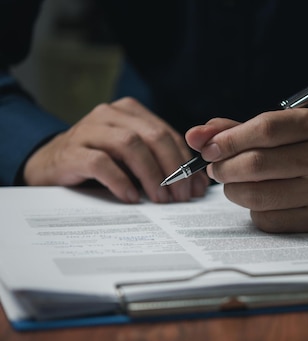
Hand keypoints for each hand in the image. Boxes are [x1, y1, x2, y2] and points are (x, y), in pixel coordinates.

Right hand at [23, 97, 208, 202]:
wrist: (49, 165)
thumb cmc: (98, 161)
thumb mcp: (132, 158)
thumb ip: (161, 163)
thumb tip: (196, 185)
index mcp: (130, 112)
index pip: (167, 134)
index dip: (186, 162)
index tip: (196, 188)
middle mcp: (110, 115)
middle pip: (153, 136)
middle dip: (174, 168)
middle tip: (181, 196)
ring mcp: (88, 130)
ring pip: (130, 145)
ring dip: (151, 175)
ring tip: (160, 199)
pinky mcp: (72, 151)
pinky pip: (102, 163)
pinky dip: (121, 181)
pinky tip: (131, 197)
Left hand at [185, 109, 307, 232]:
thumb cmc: (295, 150)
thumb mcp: (272, 131)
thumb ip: (232, 130)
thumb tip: (194, 136)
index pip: (265, 129)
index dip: (229, 139)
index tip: (208, 149)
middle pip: (257, 164)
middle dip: (224, 168)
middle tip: (215, 170)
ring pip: (258, 195)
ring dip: (233, 191)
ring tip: (233, 184)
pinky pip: (268, 219)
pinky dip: (253, 212)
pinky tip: (260, 201)